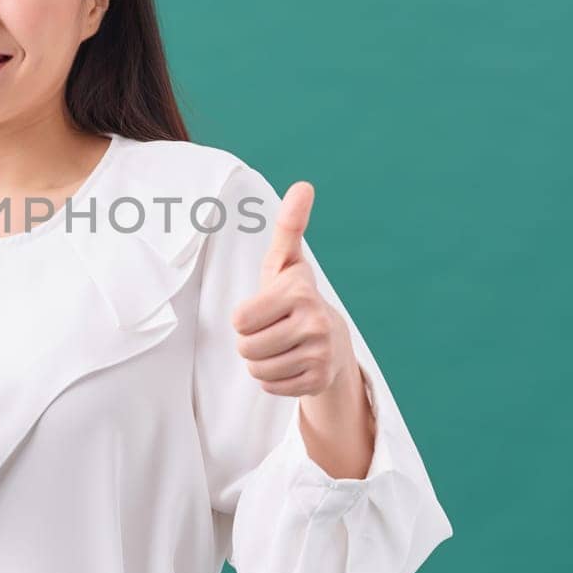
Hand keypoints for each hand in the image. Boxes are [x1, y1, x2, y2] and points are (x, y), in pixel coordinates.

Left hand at [230, 182, 355, 400]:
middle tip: (271, 331)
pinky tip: (290, 364)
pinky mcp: (318, 380)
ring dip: (260, 362)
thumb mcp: (286, 262)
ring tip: (280, 347)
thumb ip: (289, 225)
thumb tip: (303, 185)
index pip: (240, 320)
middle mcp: (314, 323)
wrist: (333, 341)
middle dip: (250, 342)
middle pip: (245, 348)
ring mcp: (320, 354)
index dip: (245, 317)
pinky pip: (271, 387)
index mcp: (298, 292)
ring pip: (256, 370)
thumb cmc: (295, 296)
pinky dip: (273, 380)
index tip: (265, 310)